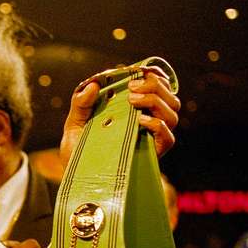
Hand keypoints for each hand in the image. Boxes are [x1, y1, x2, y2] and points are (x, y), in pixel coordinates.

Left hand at [61, 69, 179, 164]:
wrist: (76, 177)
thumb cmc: (78, 150)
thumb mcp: (75, 123)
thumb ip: (80, 103)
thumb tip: (94, 85)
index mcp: (134, 109)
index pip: (157, 86)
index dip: (156, 74)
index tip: (141, 70)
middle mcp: (148, 120)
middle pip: (169, 96)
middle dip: (155, 85)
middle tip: (132, 89)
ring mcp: (152, 137)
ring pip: (172, 112)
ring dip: (156, 100)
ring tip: (133, 101)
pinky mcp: (153, 153)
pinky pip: (168, 136)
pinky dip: (157, 124)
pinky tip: (139, 121)